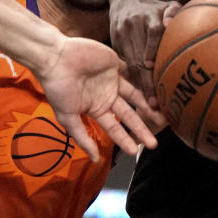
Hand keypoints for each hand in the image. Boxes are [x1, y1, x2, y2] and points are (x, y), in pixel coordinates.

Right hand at [38, 36, 164, 161]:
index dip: (125, 139)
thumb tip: (94, 160)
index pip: (115, 127)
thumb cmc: (58, 88)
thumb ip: (82, 137)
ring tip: (162, 118)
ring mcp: (112, 79)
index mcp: (96, 107)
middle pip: (129, 114)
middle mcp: (107, 95)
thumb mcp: (67, 117)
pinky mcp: (115, 62)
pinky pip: (133, 72)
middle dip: (141, 128)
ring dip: (148, 105)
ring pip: (135, 95)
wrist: (55, 58)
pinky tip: (158, 86)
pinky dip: (144, 78)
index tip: (136, 151)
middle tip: (155, 143)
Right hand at [109, 0, 182, 101]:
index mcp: (149, 15)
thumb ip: (174, 13)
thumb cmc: (155, 9)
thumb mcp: (168, 5)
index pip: (153, 32)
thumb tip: (169, 23)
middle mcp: (133, 25)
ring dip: (139, 83)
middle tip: (155, 102)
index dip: (152, 49)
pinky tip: (140, 93)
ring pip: (130, 63)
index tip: (151, 66)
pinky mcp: (114, 42)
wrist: (127, 0)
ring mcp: (121, 34)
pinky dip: (132, 78)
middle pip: (140, 55)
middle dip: (147, 79)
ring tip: (148, 104)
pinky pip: (124, 64)